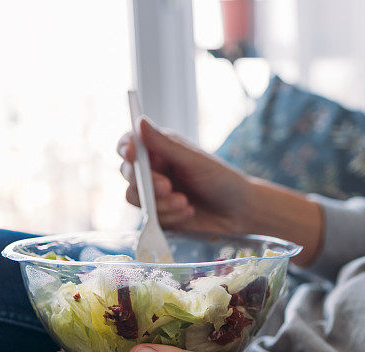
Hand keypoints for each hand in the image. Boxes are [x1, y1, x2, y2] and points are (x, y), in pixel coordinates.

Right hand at [117, 118, 251, 232]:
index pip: (130, 143)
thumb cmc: (223, 180)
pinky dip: (168, 216)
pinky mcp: (159, 214)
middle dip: (146, 183)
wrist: (239, 213)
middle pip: (128, 173)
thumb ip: (166, 145)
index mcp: (162, 148)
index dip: (126, 148)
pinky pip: (149, 217)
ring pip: (134, 197)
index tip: (132, 154)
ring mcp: (154, 193)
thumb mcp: (195, 161)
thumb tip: (140, 122)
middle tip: (167, 187)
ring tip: (185, 203)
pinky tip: (188, 212)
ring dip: (160, 203)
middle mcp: (155, 169)